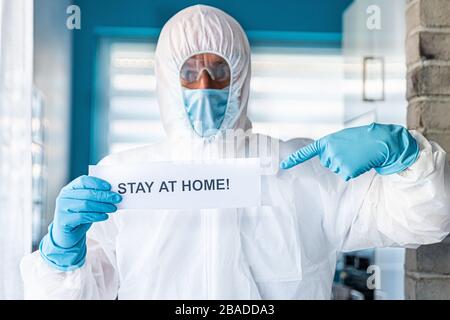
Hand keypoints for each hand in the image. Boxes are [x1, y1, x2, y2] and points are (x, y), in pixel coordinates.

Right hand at [40, 175, 121, 269]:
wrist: (67, 234)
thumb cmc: (79, 215)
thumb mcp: (86, 203)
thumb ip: (94, 196)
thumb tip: (113, 193)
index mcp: (69, 189)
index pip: (83, 181)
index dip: (97, 183)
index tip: (109, 187)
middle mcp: (63, 197)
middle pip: (87, 193)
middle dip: (104, 196)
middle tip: (117, 198)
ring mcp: (62, 209)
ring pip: (86, 205)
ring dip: (103, 206)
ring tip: (113, 208)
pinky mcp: (64, 221)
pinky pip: (83, 216)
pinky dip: (96, 216)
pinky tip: (105, 216)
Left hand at [280, 123, 418, 180]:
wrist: (380, 141)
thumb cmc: (363, 138)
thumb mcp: (343, 138)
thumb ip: (332, 146)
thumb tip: (328, 159)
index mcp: (327, 142)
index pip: (307, 152)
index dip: (294, 159)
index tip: (283, 165)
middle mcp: (328, 152)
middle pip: (328, 163)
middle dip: (338, 159)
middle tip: (351, 151)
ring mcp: (336, 162)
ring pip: (337, 169)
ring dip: (347, 164)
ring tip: (357, 155)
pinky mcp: (345, 171)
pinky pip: (346, 175)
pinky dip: (353, 171)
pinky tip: (360, 162)